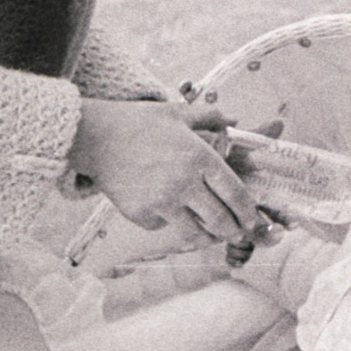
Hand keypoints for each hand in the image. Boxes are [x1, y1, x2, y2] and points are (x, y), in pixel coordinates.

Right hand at [69, 98, 259, 244]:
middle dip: (234, 231)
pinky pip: (164, 227)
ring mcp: (162, 202)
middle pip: (220, 219)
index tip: (253, 220)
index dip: (248, 211)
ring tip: (213, 236)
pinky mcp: (141, 214)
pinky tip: (171, 215)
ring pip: (194, 232)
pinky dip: (170, 225)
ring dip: (207, 237)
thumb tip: (235, 121)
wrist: (96, 136)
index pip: (234, 192)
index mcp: (200, 158)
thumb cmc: (140, 122)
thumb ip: (211, 117)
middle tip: (239, 235)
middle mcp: (184, 183)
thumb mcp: (179, 113)